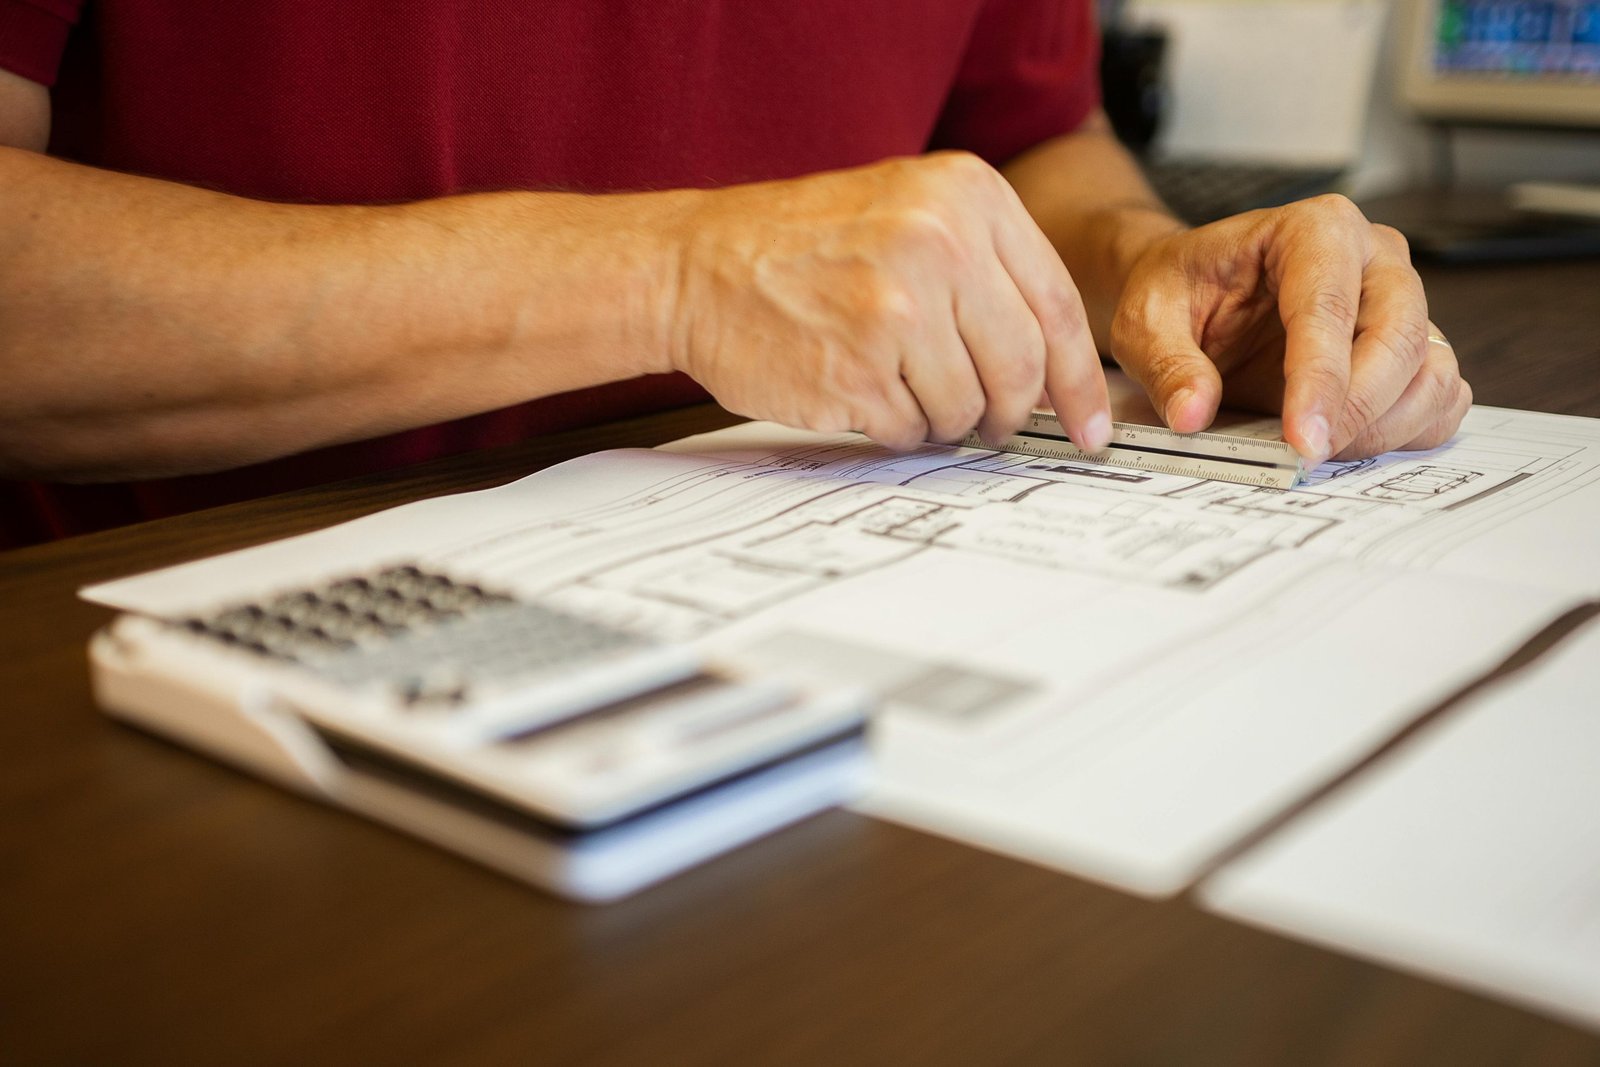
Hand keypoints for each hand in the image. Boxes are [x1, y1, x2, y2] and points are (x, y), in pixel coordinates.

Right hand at [665, 153, 1110, 450]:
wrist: (697, 265)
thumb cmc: (800, 246)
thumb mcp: (908, 212)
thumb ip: (986, 269)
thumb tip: (1057, 366)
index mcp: (964, 198)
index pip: (1055, 306)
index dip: (1078, 379)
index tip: (1090, 423)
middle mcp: (937, 245)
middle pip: (1020, 368)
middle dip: (1010, 411)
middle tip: (992, 424)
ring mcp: (895, 312)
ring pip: (966, 407)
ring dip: (941, 417)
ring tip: (897, 384)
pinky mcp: (856, 372)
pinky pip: (910, 430)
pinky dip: (895, 426)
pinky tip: (861, 390)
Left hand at [1108, 195, 1471, 463]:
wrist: (1194, 289)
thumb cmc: (1179, 291)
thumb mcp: (1146, 320)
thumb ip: (1168, 365)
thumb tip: (1192, 414)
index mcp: (1312, 230)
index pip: (1328, 306)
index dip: (1320, 380)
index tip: (1301, 439)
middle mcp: (1373, 256)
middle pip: (1400, 335)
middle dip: (1358, 408)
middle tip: (1306, 453)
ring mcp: (1399, 300)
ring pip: (1430, 369)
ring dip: (1384, 425)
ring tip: (1317, 448)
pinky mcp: (1410, 345)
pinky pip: (1439, 394)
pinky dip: (1407, 429)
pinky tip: (1351, 441)